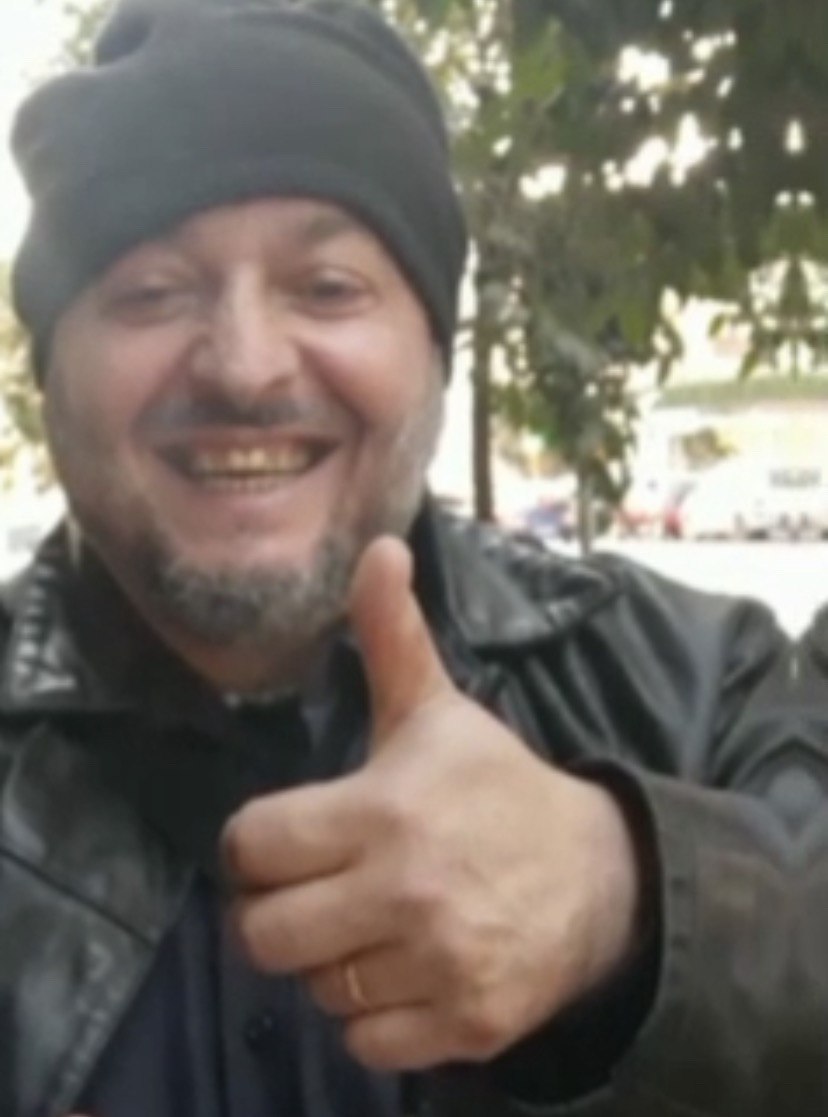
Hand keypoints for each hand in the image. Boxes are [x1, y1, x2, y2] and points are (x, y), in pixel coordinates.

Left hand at [223, 537, 641, 1070]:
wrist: (600, 877)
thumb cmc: (497, 788)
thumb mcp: (438, 710)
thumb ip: (392, 636)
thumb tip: (377, 545)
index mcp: (384, 808)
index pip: (249, 846)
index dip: (257, 842)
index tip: (286, 838)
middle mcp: (404, 891)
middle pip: (262, 934)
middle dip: (277, 912)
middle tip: (313, 891)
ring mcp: (437, 965)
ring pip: (312, 991)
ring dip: (329, 962)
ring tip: (368, 925)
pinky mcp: (465, 1024)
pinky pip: (365, 1043)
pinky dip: (372, 1014)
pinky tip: (402, 970)